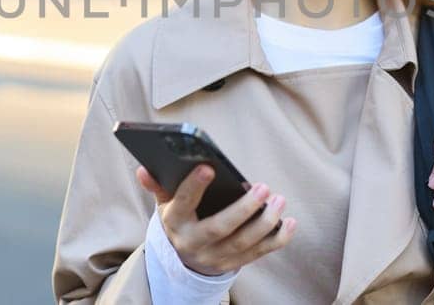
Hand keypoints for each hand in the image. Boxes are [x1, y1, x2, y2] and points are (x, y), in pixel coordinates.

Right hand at [135, 165, 296, 276]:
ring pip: (242, 243)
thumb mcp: (166, 203)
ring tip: (279, 201)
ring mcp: (215, 257)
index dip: (194, 187)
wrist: (185, 259)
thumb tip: (144, 168)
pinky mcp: (233, 264)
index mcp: (176, 222)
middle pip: (219, 228)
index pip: (183, 203)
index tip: (208, 168)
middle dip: (243, 209)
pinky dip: (277, 239)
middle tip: (263, 187)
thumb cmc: (181, 219)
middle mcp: (194, 243)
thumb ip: (158, 185)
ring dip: (264, 223)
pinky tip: (290, 223)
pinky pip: (258, 253)